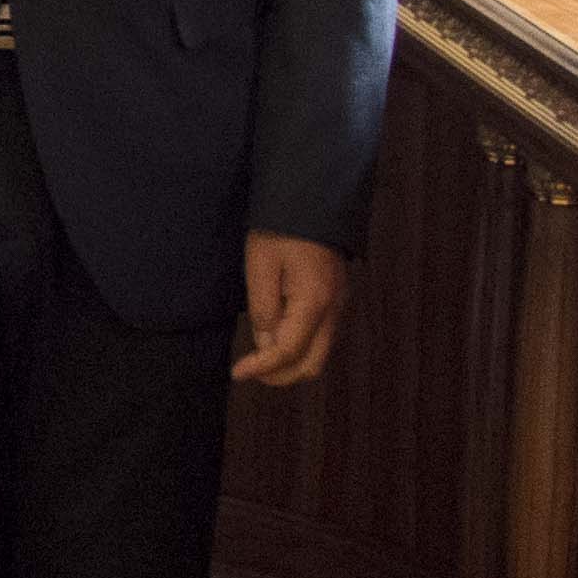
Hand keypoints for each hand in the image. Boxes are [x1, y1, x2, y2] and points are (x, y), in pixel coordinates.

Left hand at [230, 234, 348, 389]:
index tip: (237, 372)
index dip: (262, 367)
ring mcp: (339, 307)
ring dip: (289, 364)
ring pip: (319, 355)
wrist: (312, 202)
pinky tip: (275, 336)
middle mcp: (334, 311)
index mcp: (314, 301)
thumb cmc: (283, 229)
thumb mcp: (260, 265)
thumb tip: (265, 344)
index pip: (289, 351)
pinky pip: (321, 339)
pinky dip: (299, 349)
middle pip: (312, 365)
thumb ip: (263, 308)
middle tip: (249, 369)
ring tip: (258, 356)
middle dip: (280, 375)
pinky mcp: (336, 301)